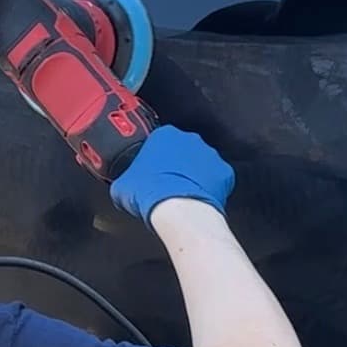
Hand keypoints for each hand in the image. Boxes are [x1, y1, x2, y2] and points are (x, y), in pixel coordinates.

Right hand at [110, 125, 234, 225]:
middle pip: (181, 149)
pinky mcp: (224, 172)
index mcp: (164, 135)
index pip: (157, 141)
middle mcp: (189, 139)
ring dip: (193, 175)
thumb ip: (124, 179)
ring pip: (200, 163)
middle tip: (165, 184)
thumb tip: (123, 187)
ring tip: (182, 195)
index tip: (150, 171)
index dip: (153, 158)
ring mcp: (210, 155)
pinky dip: (209, 187)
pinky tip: (198, 199)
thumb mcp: (122, 186)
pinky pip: (216, 178)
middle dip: (175, 164)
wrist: (180, 211)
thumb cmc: (151, 194)